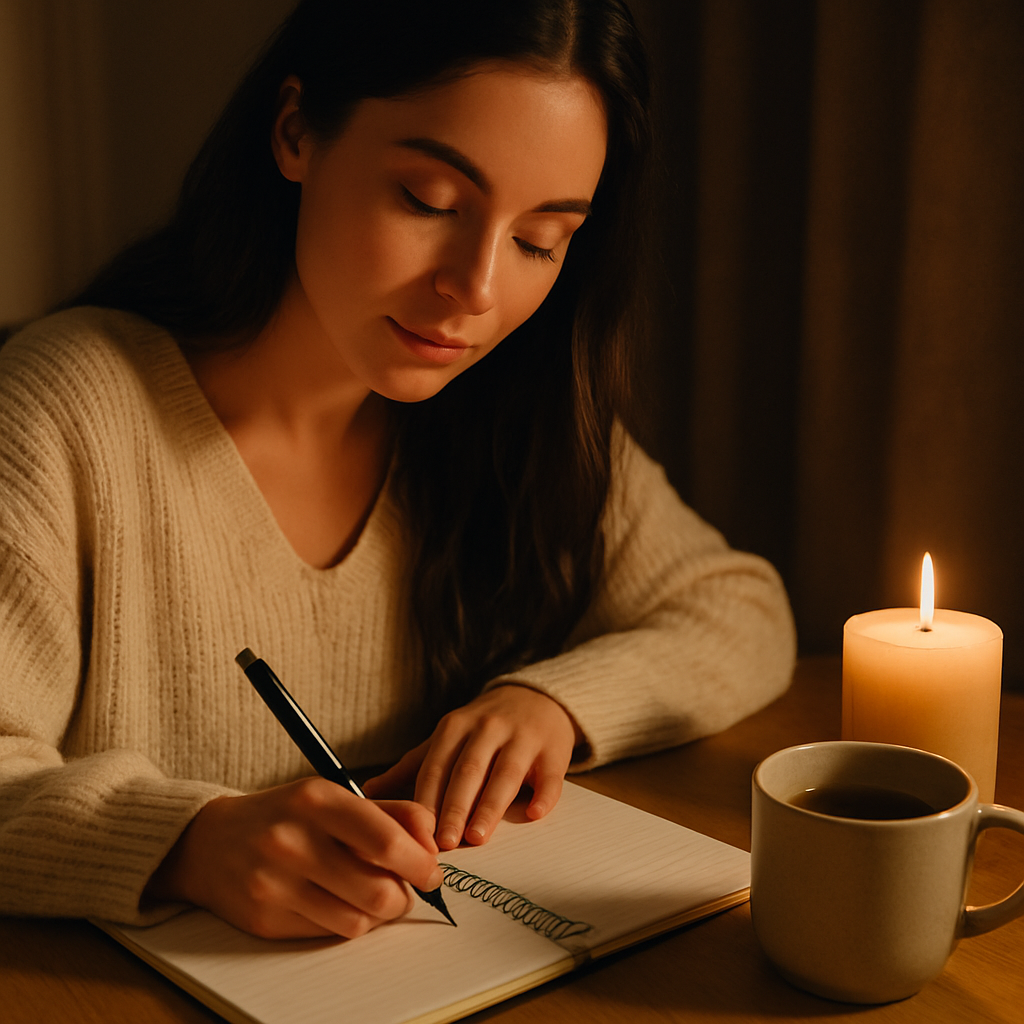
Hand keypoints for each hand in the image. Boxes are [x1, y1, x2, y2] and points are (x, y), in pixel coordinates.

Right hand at [144, 778, 442, 938]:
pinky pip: (329, 934)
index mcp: (316, 800)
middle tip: (405, 888)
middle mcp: (293, 841)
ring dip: (377, 913)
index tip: (431, 870)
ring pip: (358, 920)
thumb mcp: (334, 797)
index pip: (384, 839)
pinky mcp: (264, 920)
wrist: (209, 842)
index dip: (419, 861)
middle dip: (403, 895)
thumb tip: (432, 837)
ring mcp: (275, 884)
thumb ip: (391, 812)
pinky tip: (336, 902)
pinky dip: (345, 922)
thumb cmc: (286, 816)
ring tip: (369, 893)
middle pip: (378, 890)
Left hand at [363, 684, 580, 850]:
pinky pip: (550, 775)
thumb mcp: (447, 737)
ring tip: (479, 836)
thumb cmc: (484, 727)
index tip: (417, 834)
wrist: (537, 698)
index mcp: (456, 727)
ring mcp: (523, 738)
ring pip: (506, 773)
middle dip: (455, 807)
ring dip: (491, 805)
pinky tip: (534, 814)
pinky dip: (543, 795)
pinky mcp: (554, 750)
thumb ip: (413, 765)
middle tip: (445, 843)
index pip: (437, 766)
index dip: (427, 800)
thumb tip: (367, 791)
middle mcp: (488, 728)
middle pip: (468, 770)